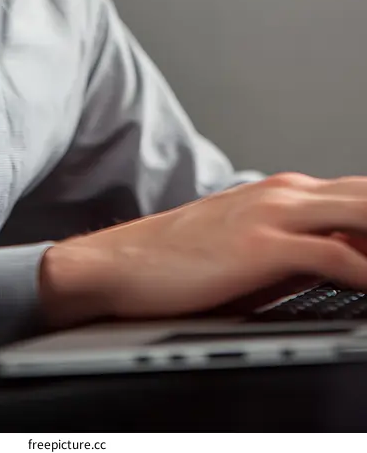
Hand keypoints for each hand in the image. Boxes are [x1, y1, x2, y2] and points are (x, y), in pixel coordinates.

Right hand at [39, 173, 366, 327]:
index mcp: (284, 191)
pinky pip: (335, 254)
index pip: (361, 195)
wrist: (121, 262)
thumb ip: (296, 244)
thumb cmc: (180, 260)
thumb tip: (343, 261)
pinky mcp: (262, 245)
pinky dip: (366, 270)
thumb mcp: (249, 245)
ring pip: (361, 213)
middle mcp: (285, 193)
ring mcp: (274, 214)